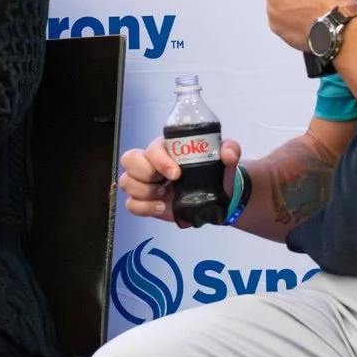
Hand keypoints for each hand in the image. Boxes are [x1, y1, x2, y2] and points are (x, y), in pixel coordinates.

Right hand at [119, 136, 243, 227]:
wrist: (215, 195)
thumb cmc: (215, 172)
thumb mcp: (225, 159)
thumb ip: (229, 150)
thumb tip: (228, 153)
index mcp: (166, 148)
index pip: (151, 148)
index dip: (159, 160)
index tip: (176, 174)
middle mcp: (150, 162)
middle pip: (129, 160)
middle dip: (145, 174)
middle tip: (165, 185)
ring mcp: (144, 182)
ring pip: (127, 182)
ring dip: (145, 192)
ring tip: (164, 197)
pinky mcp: (144, 200)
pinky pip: (131, 204)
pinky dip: (144, 208)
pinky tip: (161, 207)